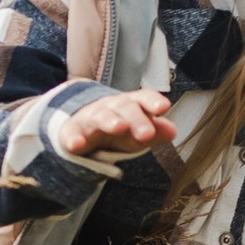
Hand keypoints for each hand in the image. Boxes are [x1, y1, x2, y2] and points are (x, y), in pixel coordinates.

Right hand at [57, 90, 174, 158]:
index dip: (153, 102)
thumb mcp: (138, 131)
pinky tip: (76, 145)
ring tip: (118, 127)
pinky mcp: (72, 130)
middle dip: (136, 119)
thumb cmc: (119, 127)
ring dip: (109, 121)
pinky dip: (73, 138)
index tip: (163, 107)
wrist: (82, 123)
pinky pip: (72, 133)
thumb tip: (173, 131)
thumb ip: (156, 131)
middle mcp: (112, 107)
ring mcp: (91, 117)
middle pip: (125, 108)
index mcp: (131, 105)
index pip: (143, 99)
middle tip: (146, 133)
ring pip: (100, 116)